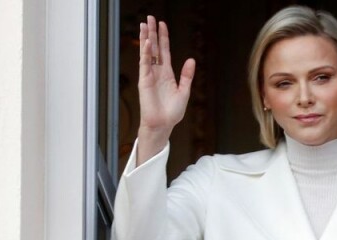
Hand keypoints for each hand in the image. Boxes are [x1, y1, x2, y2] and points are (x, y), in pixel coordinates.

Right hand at [136, 15, 195, 163]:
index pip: (164, 51)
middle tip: (150, 18)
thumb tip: (191, 60)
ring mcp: (150, 75)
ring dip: (146, 39)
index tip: (162, 25)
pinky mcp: (145, 81)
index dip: (163, 38)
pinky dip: (145, 53)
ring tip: (144, 25)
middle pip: (154, 48)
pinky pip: (145, 64)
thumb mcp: (184, 91)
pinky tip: (147, 43)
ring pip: (147, 53)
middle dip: (152, 33)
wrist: (163, 124)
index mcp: (167, 73)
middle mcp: (157, 72)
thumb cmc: (173, 112)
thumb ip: (187, 76)